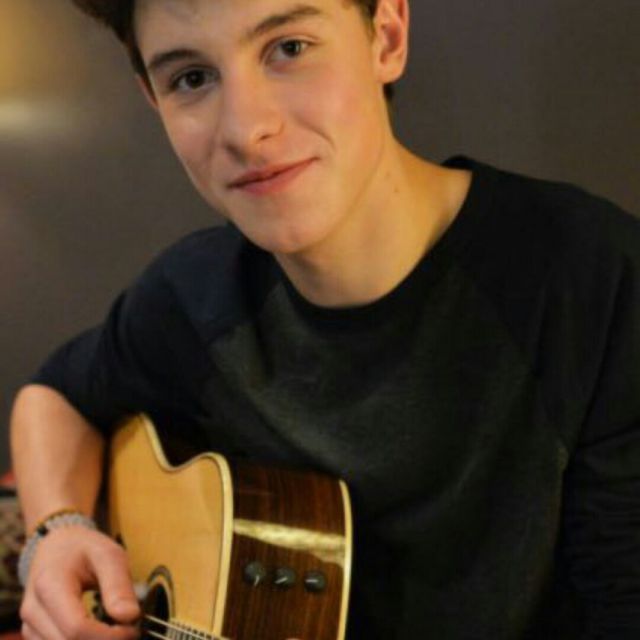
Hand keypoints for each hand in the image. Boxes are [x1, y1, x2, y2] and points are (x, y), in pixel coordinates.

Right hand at [20, 526, 139, 639]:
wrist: (56, 546)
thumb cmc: (84, 548)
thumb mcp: (108, 555)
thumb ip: (118, 585)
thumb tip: (130, 617)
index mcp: (50, 585)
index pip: (77, 628)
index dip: (109, 636)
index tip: (133, 628)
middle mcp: (33, 610)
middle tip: (130, 630)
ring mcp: (29, 625)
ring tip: (116, 630)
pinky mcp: (32, 634)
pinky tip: (99, 635)